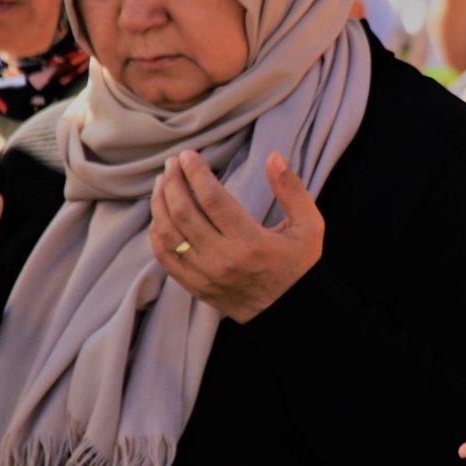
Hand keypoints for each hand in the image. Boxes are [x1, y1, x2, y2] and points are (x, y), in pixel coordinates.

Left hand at [149, 149, 324, 322]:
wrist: (291, 311)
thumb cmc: (300, 265)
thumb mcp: (310, 226)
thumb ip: (292, 190)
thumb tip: (273, 156)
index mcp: (251, 242)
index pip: (211, 198)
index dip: (195, 172)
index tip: (189, 154)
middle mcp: (223, 259)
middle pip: (183, 212)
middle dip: (172, 182)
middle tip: (172, 163)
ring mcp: (205, 275)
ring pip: (167, 234)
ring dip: (159, 204)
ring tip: (163, 183)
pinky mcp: (195, 286)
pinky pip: (164, 257)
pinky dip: (156, 232)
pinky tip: (160, 214)